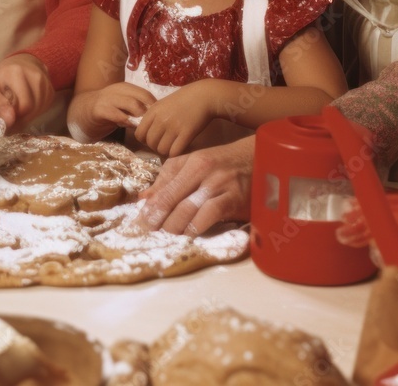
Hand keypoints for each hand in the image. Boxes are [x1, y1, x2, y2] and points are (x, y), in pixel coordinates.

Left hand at [0, 54, 53, 129]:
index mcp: (18, 73)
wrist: (20, 63)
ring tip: (17, 111)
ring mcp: (46, 82)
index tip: (6, 120)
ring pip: (40, 110)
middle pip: (33, 109)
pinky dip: (35, 112)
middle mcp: (36, 75)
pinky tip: (26, 107)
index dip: (15, 118)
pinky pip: (45, 108)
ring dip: (28, 116)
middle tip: (10, 119)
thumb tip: (8, 121)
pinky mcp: (51, 90)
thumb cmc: (2, 77)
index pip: (24, 105)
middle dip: (21, 118)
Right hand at [85, 82, 155, 132]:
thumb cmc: (107, 110)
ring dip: (139, 117)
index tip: (158, 118)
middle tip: (151, 124)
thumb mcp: (123, 106)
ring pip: (131, 104)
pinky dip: (125, 120)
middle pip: (141, 98)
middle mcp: (117, 90)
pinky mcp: (99, 109)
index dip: (154, 106)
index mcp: (125, 88)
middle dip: (149, 112)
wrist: (82, 111)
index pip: (146, 94)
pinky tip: (127, 126)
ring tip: (140, 126)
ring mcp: (108, 98)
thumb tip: (156, 115)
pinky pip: (116, 114)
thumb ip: (136, 108)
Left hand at [135, 83, 213, 156]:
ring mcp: (173, 127)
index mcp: (153, 111)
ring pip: (161, 149)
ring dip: (166, 151)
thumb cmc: (184, 99)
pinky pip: (174, 152)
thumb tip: (147, 133)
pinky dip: (176, 153)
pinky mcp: (186, 134)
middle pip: (150, 143)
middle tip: (164, 144)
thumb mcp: (164, 104)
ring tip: (172, 146)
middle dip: (156, 147)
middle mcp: (161, 120)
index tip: (153, 139)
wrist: (204, 96)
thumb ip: (154, 116)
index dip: (145, 140)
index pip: (139, 134)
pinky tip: (180, 148)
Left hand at [135, 136, 254, 234]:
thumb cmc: (223, 164)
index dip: (150, 207)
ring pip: (188, 207)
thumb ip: (169, 179)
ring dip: (174, 226)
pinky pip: (211, 213)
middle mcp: (202, 170)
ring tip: (164, 239)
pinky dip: (197, 226)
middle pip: (172, 198)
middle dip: (158, 219)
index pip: (164, 187)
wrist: (259, 158)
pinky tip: (189, 236)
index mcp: (190, 162)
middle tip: (147, 236)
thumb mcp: (195, 164)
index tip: (138, 223)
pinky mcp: (235, 197)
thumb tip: (144, 198)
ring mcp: (218, 183)